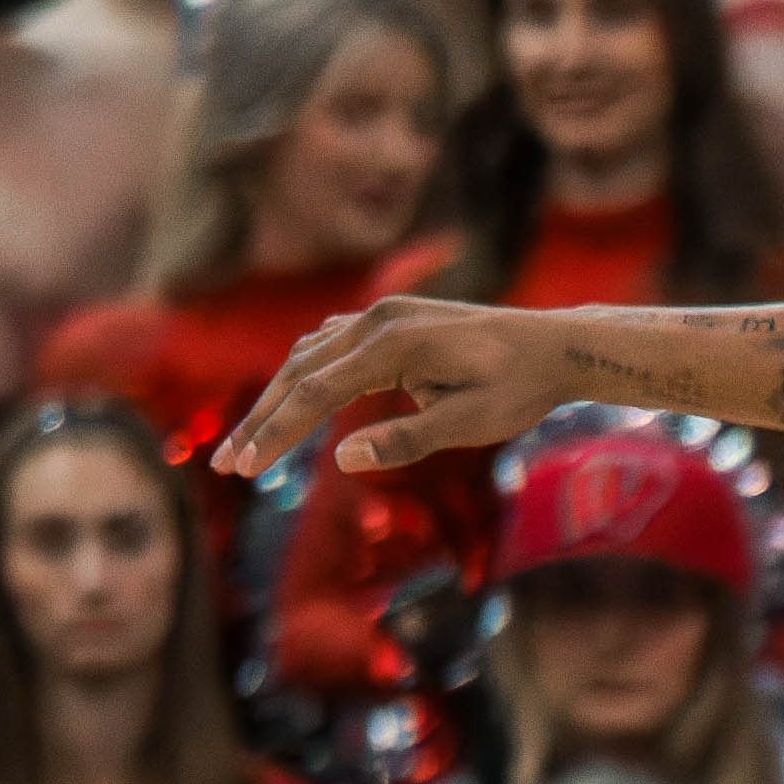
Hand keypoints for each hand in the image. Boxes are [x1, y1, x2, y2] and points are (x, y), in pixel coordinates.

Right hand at [223, 299, 603, 481]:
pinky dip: (303, 374)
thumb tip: (344, 459)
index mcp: (393, 343)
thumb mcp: (472, 424)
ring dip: (276, 397)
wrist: (554, 346)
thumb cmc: (520, 388)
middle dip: (261, 420)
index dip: (275, 431)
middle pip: (298, 371)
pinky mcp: (387, 321)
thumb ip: (408, 439)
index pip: (314, 392)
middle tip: (228, 464)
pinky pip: (330, 345)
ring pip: (308, 355)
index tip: (245, 468)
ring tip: (251, 444)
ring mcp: (379, 315)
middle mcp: (376, 319)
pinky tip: (290, 401)